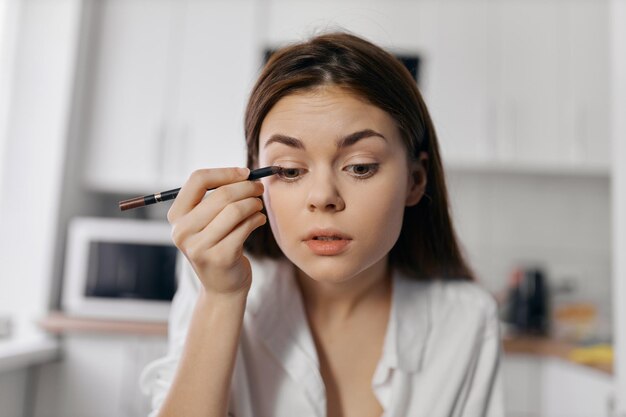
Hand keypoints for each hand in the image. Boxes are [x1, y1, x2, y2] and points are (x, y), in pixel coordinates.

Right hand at [167, 167, 265, 295]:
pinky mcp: (220, 257)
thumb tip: (245, 174)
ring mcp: (199, 247)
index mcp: (176, 216)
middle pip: (221, 194)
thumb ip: (216, 198)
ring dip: (254, 203)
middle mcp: (182, 231)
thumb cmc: (218, 245)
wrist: (222, 287)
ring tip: (258, 206)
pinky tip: (259, 220)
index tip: (245, 173)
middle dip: (247, 187)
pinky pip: (245, 227)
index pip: (197, 180)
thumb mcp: (206, 222)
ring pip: (236, 210)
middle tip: (260, 188)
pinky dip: (257, 219)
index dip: (225, 173)